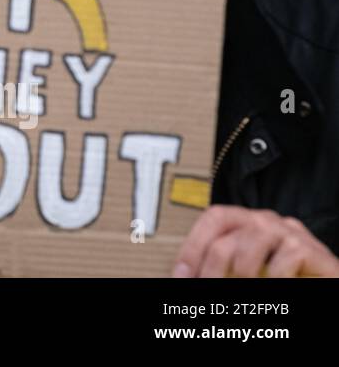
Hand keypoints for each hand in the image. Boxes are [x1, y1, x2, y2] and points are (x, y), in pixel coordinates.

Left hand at [174, 205, 338, 277]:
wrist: (326, 280)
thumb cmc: (286, 275)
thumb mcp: (248, 268)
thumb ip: (223, 266)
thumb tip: (186, 276)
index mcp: (248, 222)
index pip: (214, 218)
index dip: (192, 245)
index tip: (181, 274)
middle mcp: (266, 221)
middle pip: (228, 230)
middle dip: (210, 265)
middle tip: (205, 287)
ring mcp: (289, 232)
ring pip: (252, 241)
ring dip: (243, 271)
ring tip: (246, 287)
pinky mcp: (311, 248)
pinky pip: (284, 259)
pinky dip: (276, 278)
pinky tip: (277, 285)